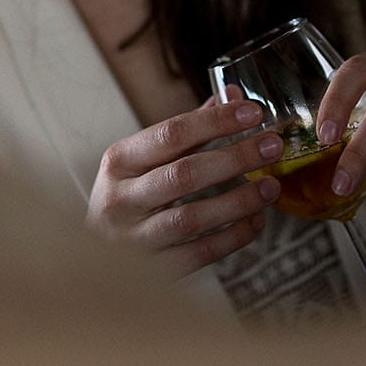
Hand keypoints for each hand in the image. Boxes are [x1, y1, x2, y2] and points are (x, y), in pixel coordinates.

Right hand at [87, 101, 282, 276]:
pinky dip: (231, 238)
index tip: (253, 112)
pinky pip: (198, 254)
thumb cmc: (128, 196)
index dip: (215, 122)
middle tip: (273, 145)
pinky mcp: (151, 271)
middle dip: (234, 157)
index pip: (170, 134)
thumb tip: (232, 94)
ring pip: (191, 218)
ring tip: (271, 187)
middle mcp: (119, 199)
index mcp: (118, 161)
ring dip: (237, 201)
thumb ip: (188, 129)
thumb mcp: (143, 160)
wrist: (92, 257)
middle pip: (184, 174)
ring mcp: (132, 239)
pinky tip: (256, 221)